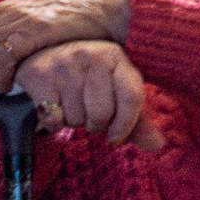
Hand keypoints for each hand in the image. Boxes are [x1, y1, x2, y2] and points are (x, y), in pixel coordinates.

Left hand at [0, 0, 130, 119]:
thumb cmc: (81, 24)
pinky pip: (5, 54)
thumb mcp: (42, 31)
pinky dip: (0, 74)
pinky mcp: (35, 26)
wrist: (110, 7)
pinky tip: (7, 89)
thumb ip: (23, 45)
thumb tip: (7, 73)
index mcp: (6, 12)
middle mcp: (7, 12)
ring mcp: (20, 18)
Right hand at [9, 40, 164, 149]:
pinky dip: (54, 123)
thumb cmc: (86, 78)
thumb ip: (137, 119)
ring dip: (73, 121)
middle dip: (95, 122)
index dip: (126, 124)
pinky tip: (53, 105)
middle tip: (86, 108)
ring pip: (77, 120)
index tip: (116, 137)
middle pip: (102, 114)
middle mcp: (92, 56)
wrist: (42, 55)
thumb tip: (159, 144)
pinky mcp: (40, 77)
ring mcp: (65, 65)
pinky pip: (54, 120)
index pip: (132, 96)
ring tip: (69, 102)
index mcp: (116, 56)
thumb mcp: (114, 90)